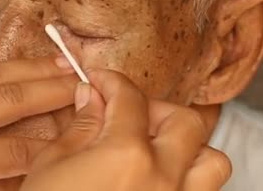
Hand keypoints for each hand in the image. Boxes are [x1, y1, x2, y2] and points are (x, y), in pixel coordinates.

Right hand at [21, 70, 231, 190]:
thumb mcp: (50, 167)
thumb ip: (79, 127)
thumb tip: (91, 98)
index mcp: (126, 155)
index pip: (130, 98)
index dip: (112, 81)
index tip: (100, 82)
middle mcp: (163, 179)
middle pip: (185, 121)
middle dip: (155, 108)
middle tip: (126, 113)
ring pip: (212, 161)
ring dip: (188, 148)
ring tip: (155, 150)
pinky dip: (187, 180)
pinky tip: (155, 181)